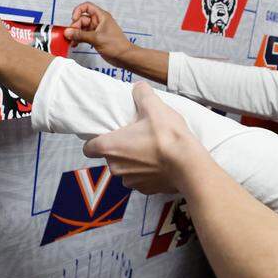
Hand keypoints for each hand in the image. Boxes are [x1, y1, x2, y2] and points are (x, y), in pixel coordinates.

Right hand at [65, 2, 135, 66]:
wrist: (123, 56)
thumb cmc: (117, 45)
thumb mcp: (96, 38)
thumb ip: (81, 35)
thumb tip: (69, 32)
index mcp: (101, 16)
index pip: (87, 7)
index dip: (78, 11)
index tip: (73, 19)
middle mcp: (98, 22)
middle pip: (82, 19)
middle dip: (75, 26)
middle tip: (71, 35)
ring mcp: (96, 30)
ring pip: (81, 28)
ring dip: (75, 34)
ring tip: (71, 41)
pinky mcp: (95, 38)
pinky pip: (83, 36)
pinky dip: (78, 39)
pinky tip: (75, 44)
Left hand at [83, 82, 199, 193]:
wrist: (189, 165)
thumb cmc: (167, 136)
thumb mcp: (154, 106)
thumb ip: (142, 93)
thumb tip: (139, 88)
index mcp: (111, 148)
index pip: (89, 149)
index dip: (95, 141)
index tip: (108, 135)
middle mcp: (116, 168)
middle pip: (110, 157)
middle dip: (121, 149)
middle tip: (137, 137)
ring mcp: (131, 181)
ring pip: (126, 170)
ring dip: (135, 162)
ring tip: (152, 150)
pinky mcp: (146, 190)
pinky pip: (142, 180)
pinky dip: (148, 173)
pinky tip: (161, 163)